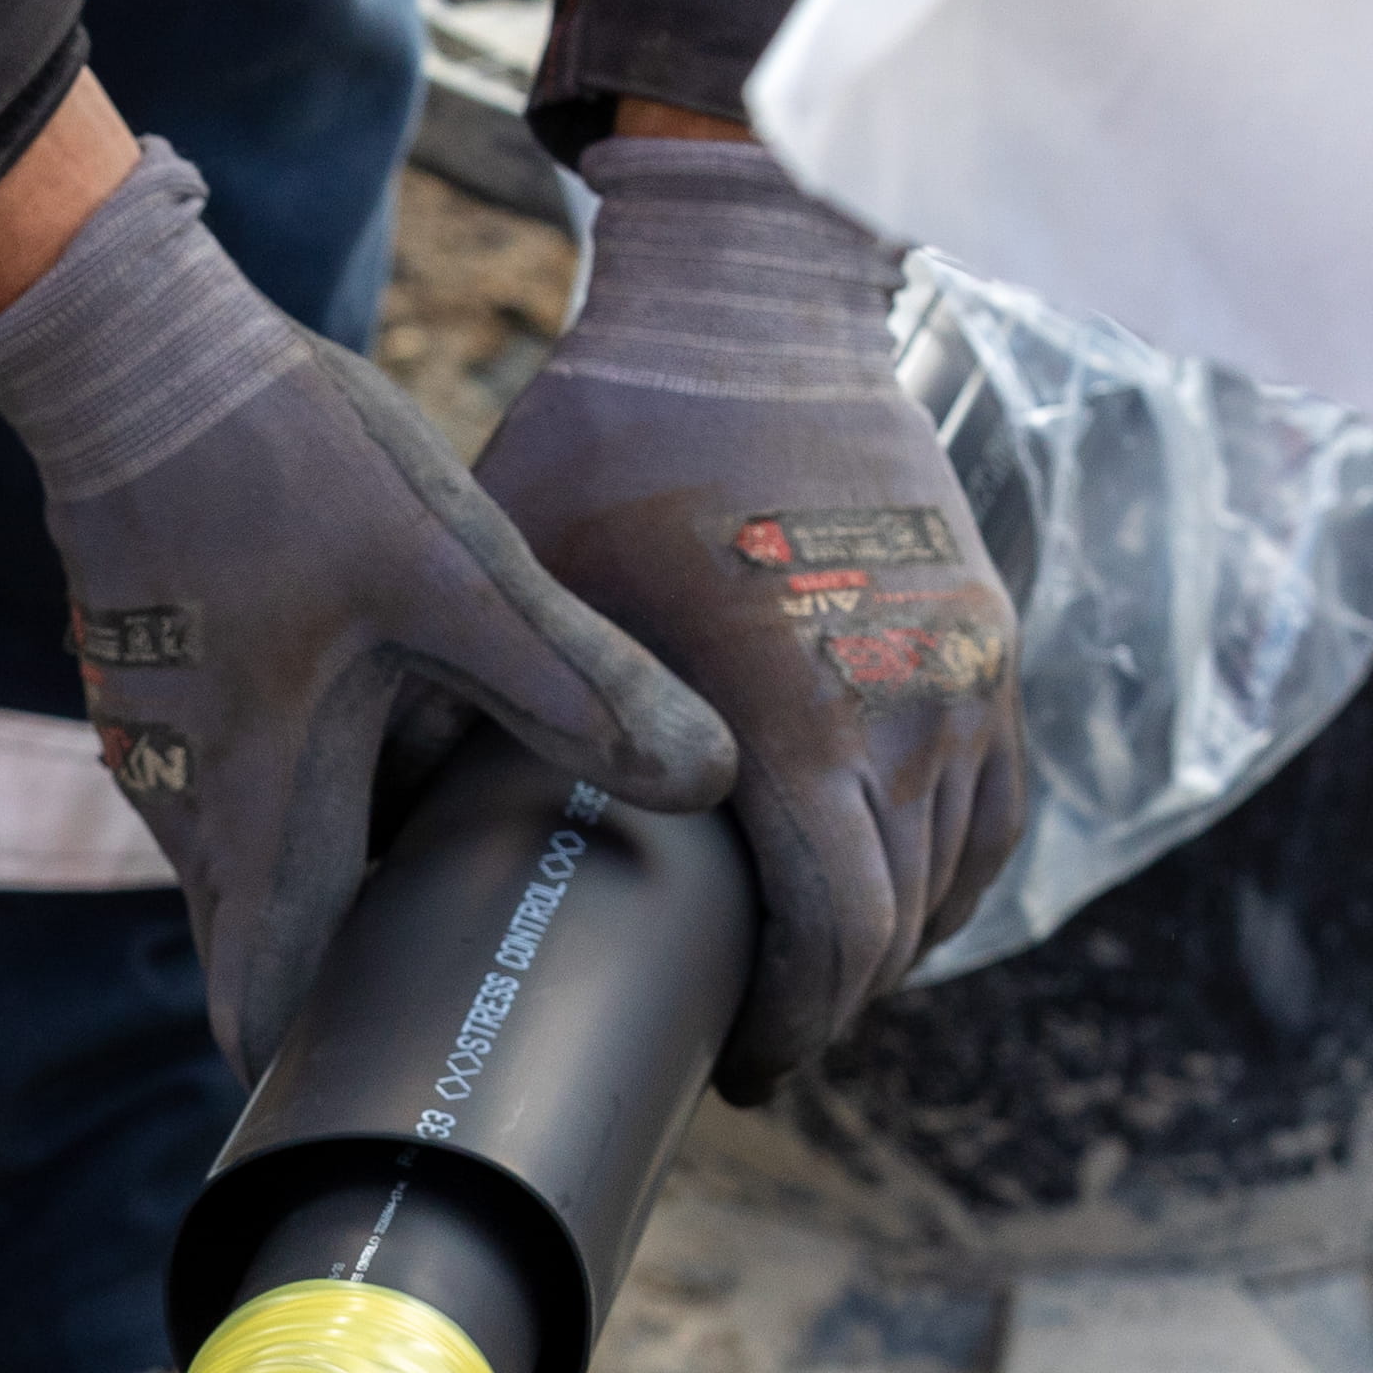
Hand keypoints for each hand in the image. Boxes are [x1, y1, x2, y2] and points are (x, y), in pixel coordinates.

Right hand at [0, 138, 735, 1073]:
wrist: (130, 350)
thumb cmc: (281, 465)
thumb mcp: (457, 573)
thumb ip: (578, 686)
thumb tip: (709, 781)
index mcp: (255, 821)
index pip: (265, 1019)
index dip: (333, 1071)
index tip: (421, 1085)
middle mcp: (189, 811)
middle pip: (270, 953)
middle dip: (363, 980)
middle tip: (484, 973)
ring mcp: (160, 750)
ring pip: (258, 866)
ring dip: (341, 876)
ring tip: (464, 853)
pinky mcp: (160, 684)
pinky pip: (237, 786)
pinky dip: (309, 795)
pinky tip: (392, 731)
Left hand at [471, 132, 1026, 1094]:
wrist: (750, 304)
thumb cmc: (617, 440)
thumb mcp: (527, 583)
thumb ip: (490, 719)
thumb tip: (377, 850)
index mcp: (802, 711)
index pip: (834, 937)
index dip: (790, 1028)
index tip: (734, 1068)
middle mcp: (909, 701)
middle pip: (899, 929)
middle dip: (831, 1003)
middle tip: (754, 1041)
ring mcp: (963, 666)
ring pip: (956, 873)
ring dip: (890, 945)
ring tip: (806, 978)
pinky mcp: (985, 632)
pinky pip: (995, 798)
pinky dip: (945, 870)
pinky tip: (886, 897)